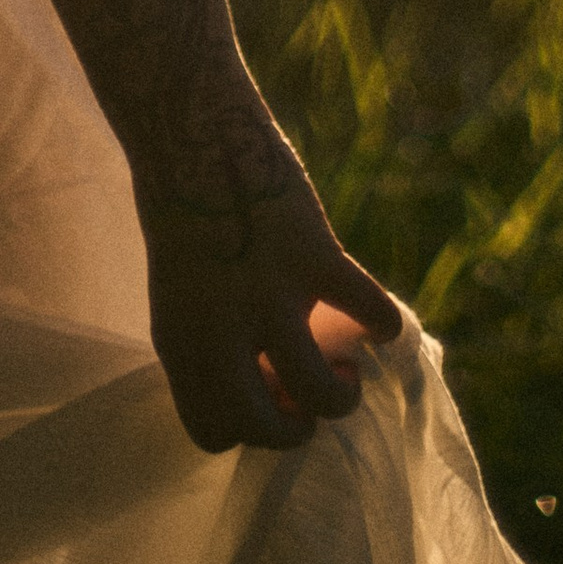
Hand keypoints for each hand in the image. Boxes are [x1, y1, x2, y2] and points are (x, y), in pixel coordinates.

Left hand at [137, 143, 404, 454]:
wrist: (193, 130)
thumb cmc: (184, 210)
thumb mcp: (180, 291)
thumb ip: (212, 342)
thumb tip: (265, 385)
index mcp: (180, 342)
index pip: (210, 433)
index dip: (245, 427)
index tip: (263, 397)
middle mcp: (220, 328)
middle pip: (262, 429)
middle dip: (295, 432)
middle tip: (308, 402)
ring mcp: (269, 291)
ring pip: (317, 390)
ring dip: (341, 394)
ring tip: (348, 370)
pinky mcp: (312, 252)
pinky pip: (366, 308)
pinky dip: (382, 322)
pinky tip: (379, 321)